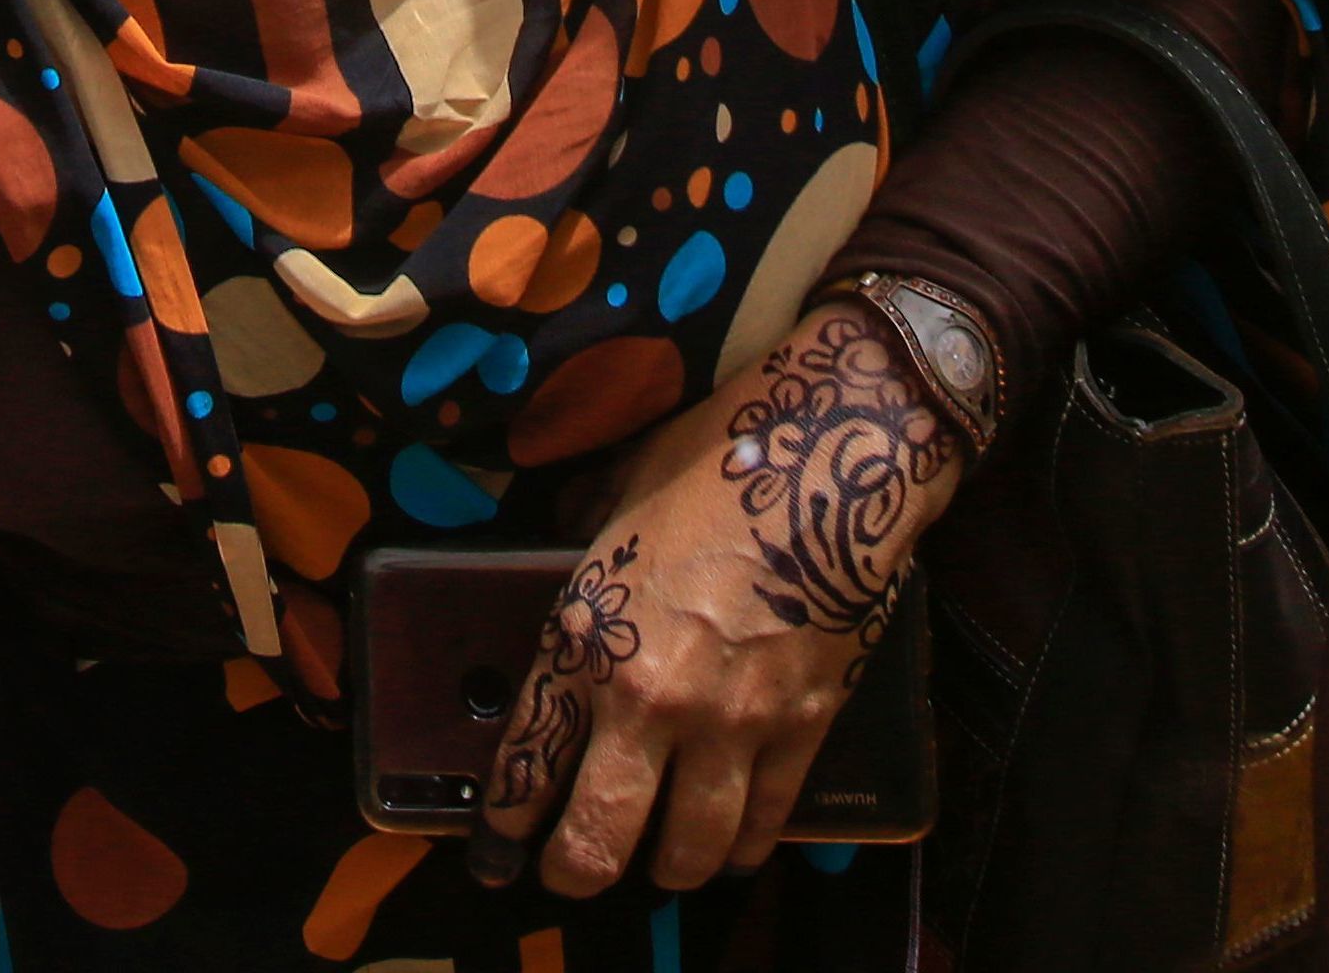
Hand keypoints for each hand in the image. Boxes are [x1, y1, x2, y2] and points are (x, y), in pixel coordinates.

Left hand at [469, 307, 962, 900]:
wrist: (830, 454)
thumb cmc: (716, 457)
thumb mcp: (618, 492)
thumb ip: (583, 539)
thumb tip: (564, 539)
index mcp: (589, 636)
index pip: (528, 762)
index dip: (505, 820)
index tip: (498, 845)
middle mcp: (650, 699)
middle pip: (598, 838)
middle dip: (576, 871)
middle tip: (571, 873)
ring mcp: (731, 723)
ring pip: (690, 852)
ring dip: (668, 869)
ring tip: (659, 865)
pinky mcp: (802, 727)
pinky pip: (767, 820)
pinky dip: (744, 845)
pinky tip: (731, 847)